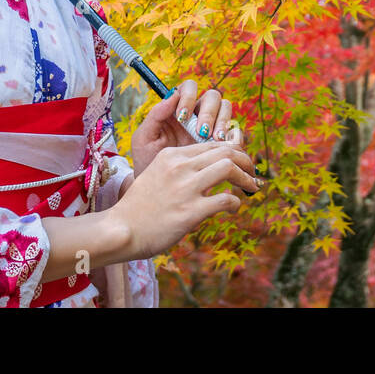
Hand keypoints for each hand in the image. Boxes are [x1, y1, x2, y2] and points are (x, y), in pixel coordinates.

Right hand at [107, 140, 260, 259]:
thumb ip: (180, 169)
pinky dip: (235, 203)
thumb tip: (208, 170)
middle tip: (252, 173)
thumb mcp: (156, 174)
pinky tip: (233, 208)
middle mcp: (180, 166)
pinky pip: (226, 200)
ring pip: (229, 167)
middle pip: (226, 151)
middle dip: (246, 160)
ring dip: (246, 177)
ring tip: (251, 187)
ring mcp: (186, 188)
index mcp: (172, 155)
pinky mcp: (191, 212)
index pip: (212, 144)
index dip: (233, 151)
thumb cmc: (140, 207)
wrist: (122, 229)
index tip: (241, 162)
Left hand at [131, 79, 245, 178]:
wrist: (156, 192)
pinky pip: (235, 134)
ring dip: (222, 122)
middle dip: (208, 112)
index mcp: (177, 108)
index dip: (188, 97)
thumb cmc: (147, 161)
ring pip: (226, 109)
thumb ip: (154, 116)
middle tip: (201, 132)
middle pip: (212, 97)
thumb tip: (172, 95)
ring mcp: (211, 128)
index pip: (189, 88)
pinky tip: (225, 149)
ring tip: (215, 139)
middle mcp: (196, 114)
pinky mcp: (221, 145)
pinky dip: (234, 137)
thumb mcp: (143, 140)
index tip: (181, 117)